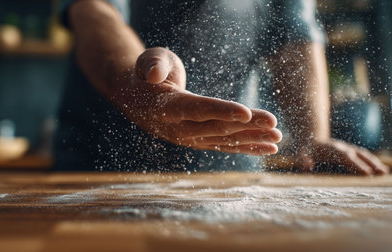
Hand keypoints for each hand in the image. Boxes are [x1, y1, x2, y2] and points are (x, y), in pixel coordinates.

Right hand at [112, 47, 281, 154]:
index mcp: (166, 107)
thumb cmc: (148, 74)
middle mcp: (178, 128)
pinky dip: (245, 147)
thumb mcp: (149, 61)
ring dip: (251, 140)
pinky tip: (266, 149)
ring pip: (224, 140)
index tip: (246, 113)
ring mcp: (189, 138)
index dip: (221, 111)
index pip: (197, 109)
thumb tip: (154, 74)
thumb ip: (153, 65)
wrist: (138, 98)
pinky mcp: (198, 140)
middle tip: (274, 125)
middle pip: (216, 127)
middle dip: (247, 126)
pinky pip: (224, 146)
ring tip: (277, 139)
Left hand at [294, 139, 388, 174]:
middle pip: (359, 155)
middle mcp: (343, 147)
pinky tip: (381, 170)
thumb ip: (303, 159)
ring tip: (384, 172)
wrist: (311, 139)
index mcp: (332, 149)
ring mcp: (348, 148)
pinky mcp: (351, 151)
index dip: (356, 164)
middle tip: (380, 173)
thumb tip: (307, 166)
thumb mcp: (301, 154)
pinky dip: (373, 162)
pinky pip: (364, 155)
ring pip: (364, 154)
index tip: (366, 173)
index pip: (346, 158)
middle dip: (369, 163)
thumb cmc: (306, 151)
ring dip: (374, 163)